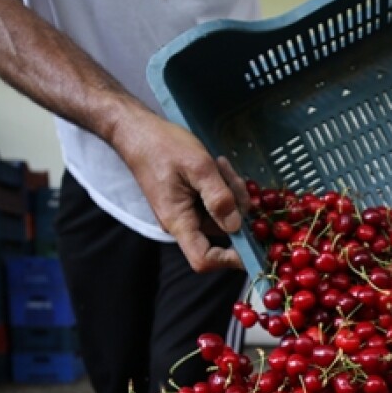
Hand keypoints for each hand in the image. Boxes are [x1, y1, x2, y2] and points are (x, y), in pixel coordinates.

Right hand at [113, 107, 249, 272]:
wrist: (138, 132)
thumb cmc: (163, 146)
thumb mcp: (198, 166)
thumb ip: (218, 197)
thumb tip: (236, 226)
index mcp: (179, 221)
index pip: (203, 259)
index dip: (229, 260)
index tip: (253, 244)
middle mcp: (183, 223)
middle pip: (221, 231)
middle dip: (236, 206)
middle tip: (231, 177)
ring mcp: (187, 212)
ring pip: (222, 213)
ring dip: (230, 191)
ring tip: (220, 165)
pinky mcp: (190, 200)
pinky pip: (215, 202)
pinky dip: (222, 186)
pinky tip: (217, 166)